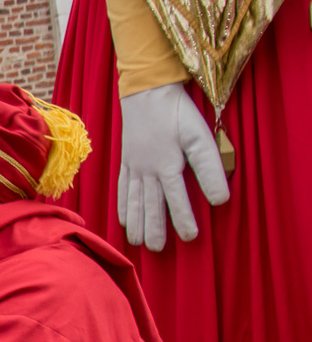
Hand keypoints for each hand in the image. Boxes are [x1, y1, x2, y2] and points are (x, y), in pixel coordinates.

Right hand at [117, 82, 229, 250]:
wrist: (146, 92)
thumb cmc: (176, 113)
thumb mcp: (200, 138)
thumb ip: (209, 169)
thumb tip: (220, 199)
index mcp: (166, 166)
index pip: (176, 199)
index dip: (183, 219)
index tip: (190, 237)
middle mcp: (147, 170)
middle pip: (150, 205)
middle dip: (154, 228)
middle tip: (157, 249)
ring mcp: (133, 167)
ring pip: (134, 201)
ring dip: (136, 223)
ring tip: (138, 242)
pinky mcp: (126, 161)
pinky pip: (122, 189)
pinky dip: (123, 206)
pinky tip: (124, 219)